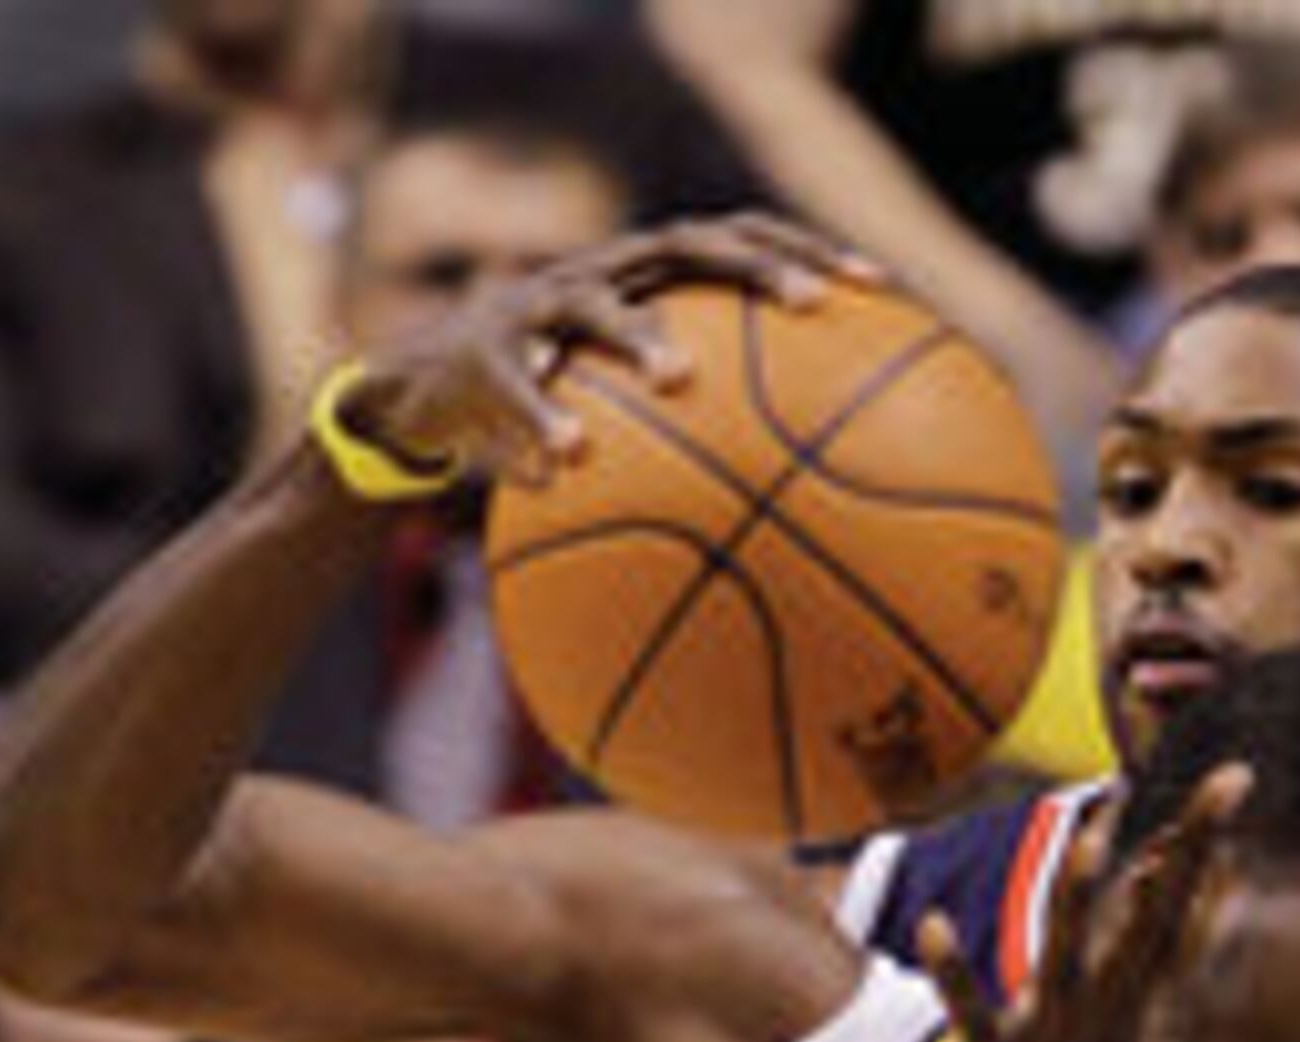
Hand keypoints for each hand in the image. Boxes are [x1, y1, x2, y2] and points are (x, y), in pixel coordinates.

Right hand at [321, 211, 859, 496]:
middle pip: (691, 243)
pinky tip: (566, 457)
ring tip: (677, 378)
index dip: (810, 253)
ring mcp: (540, 305)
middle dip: (753, 269)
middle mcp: (604, 276)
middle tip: (808, 308)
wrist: (416, 397)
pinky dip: (541, 416)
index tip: (883, 291)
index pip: (741, 243)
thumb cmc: (541, 421)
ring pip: (600, 303)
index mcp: (647, 283)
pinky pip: (516, 383)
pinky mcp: (481, 349)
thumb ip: (686, 458)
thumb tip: (786, 540)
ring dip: (640, 337)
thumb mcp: (616, 432)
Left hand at [914, 767, 1242, 1041]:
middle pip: (1149, 926)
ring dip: (1080, 904)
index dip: (1199, 847)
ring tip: (1089, 836)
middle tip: (1227, 776)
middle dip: (1186, 850)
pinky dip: (959, 983)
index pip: (1168, 919)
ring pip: (1072, 969)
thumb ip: (1093, 1016)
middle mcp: (1098, 1039)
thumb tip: (1102, 964)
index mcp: (1118, 1029)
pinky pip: (979, 1033)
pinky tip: (934, 931)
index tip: (1233, 776)